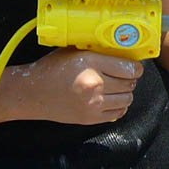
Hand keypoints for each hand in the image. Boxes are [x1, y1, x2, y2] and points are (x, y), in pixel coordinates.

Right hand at [16, 48, 142, 124]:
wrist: (32, 94)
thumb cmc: (52, 69)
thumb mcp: (74, 51)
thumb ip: (98, 51)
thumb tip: (123, 50)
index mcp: (90, 63)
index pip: (128, 68)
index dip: (136, 67)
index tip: (134, 66)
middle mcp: (94, 84)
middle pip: (129, 83)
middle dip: (130, 79)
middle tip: (124, 75)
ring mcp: (93, 103)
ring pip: (127, 99)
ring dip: (125, 93)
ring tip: (117, 87)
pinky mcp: (90, 118)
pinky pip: (117, 113)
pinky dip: (119, 106)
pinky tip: (111, 99)